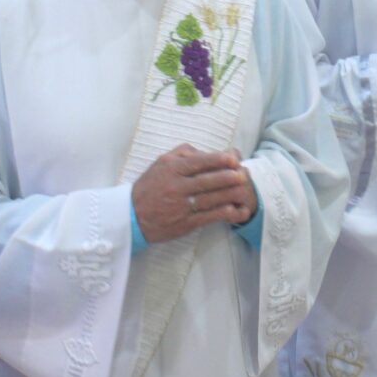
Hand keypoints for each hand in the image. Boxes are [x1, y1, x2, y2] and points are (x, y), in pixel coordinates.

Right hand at [132, 144, 255, 243]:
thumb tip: (208, 152)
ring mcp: (180, 206)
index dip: (217, 160)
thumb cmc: (151, 185)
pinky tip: (234, 210)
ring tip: (244, 191)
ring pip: (210, 199)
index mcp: (171, 168)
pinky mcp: (184, 223)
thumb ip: (184, 153)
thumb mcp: (162, 162)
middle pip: (207, 181)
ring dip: (229, 195)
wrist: (132, 214)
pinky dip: (222, 214)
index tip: (233, 158)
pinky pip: (207, 217)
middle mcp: (176, 186)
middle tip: (244, 175)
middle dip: (228, 178)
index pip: (198, 162)